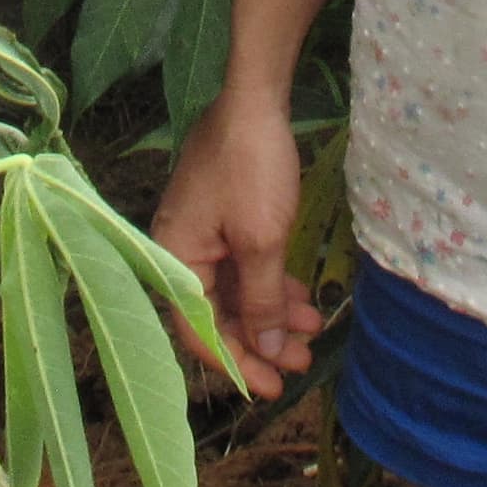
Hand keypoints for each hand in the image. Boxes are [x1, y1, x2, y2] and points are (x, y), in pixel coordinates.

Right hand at [150, 90, 318, 398]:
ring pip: (235, 292)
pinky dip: (272, 285)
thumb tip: (268, 351)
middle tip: (300, 363)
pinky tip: (304, 299)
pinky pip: (244, 266)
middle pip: (217, 315)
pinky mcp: (224, 219)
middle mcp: (180, 250)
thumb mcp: (261, 242)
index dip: (235, 363)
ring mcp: (203, 234)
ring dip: (272, 315)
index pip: (196, 331)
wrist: (255, 99)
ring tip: (311, 331)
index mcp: (174, 258)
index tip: (272, 386)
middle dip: (260, 341)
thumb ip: (261, 302)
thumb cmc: (250, 168)